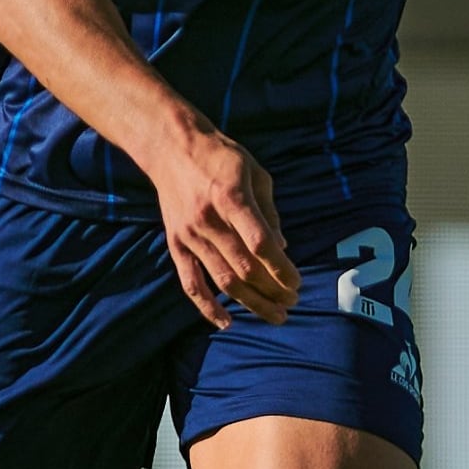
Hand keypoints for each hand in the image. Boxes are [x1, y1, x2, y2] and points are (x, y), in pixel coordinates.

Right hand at [155, 127, 296, 328]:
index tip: (298, 283)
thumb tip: (282, 248)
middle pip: (244, 268)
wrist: (171, 147)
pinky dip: (207, 306)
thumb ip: (269, 212)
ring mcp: (190, 235)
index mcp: (231, 197)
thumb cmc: (221, 156)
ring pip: (222, 280)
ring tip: (275, 315)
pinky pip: (190, 282)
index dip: (281, 269)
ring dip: (251, 303)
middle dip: (272, 290)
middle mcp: (208, 220)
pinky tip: (227, 322)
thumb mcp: (255, 172)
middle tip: (292, 303)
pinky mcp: (176, 244)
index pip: (261, 244)